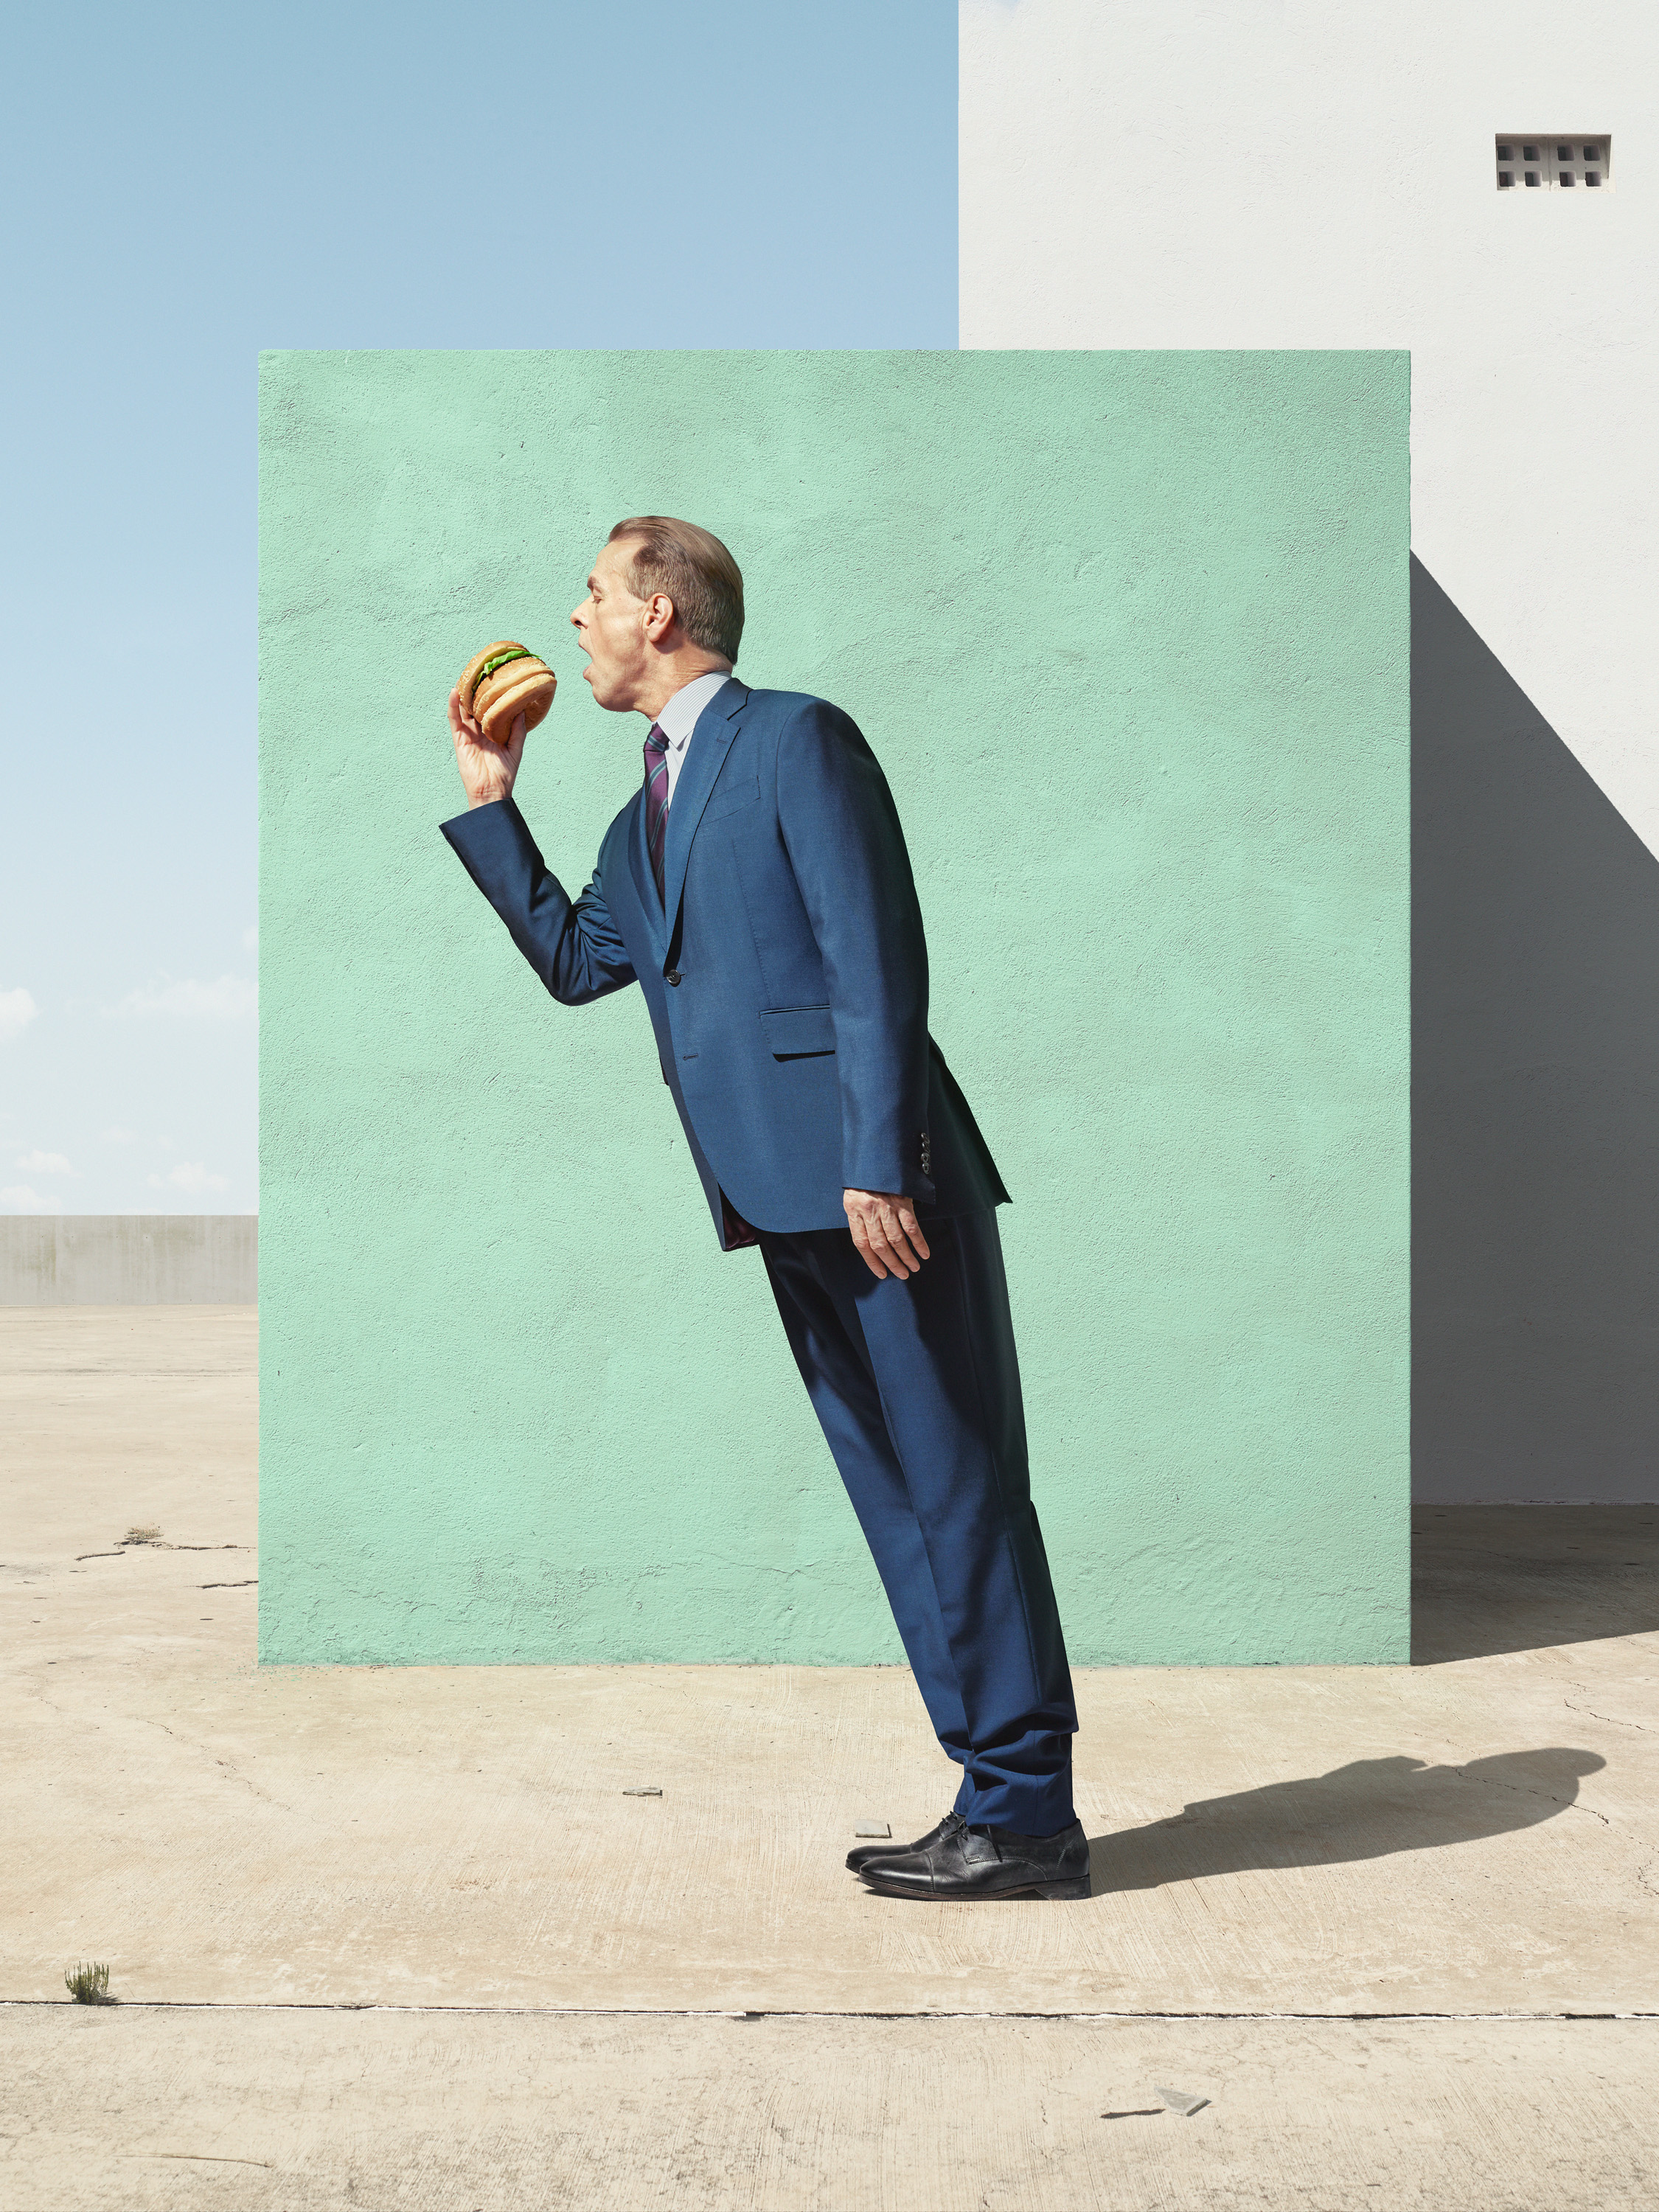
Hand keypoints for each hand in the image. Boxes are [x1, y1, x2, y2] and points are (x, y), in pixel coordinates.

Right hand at [448, 684, 527, 807]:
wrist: (492, 791)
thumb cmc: (505, 774)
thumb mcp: (516, 749)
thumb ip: (518, 730)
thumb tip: (522, 709)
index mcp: (493, 733)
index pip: (491, 710)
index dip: (491, 697)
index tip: (495, 681)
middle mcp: (479, 731)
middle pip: (475, 707)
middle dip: (476, 692)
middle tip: (479, 674)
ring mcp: (468, 734)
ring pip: (463, 710)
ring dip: (463, 695)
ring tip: (465, 677)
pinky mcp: (459, 740)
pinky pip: (454, 720)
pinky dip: (453, 706)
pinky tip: (454, 692)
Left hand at [843, 1189, 931, 1279]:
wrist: (876, 1156)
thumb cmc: (862, 1180)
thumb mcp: (852, 1198)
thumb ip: (858, 1219)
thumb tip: (868, 1243)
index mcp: (854, 1211)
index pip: (862, 1244)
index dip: (872, 1261)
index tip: (882, 1273)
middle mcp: (870, 1211)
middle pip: (881, 1245)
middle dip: (892, 1263)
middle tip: (902, 1274)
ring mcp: (887, 1207)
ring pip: (897, 1239)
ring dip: (906, 1257)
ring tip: (913, 1268)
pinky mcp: (903, 1201)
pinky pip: (912, 1226)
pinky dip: (919, 1242)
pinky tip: (924, 1253)